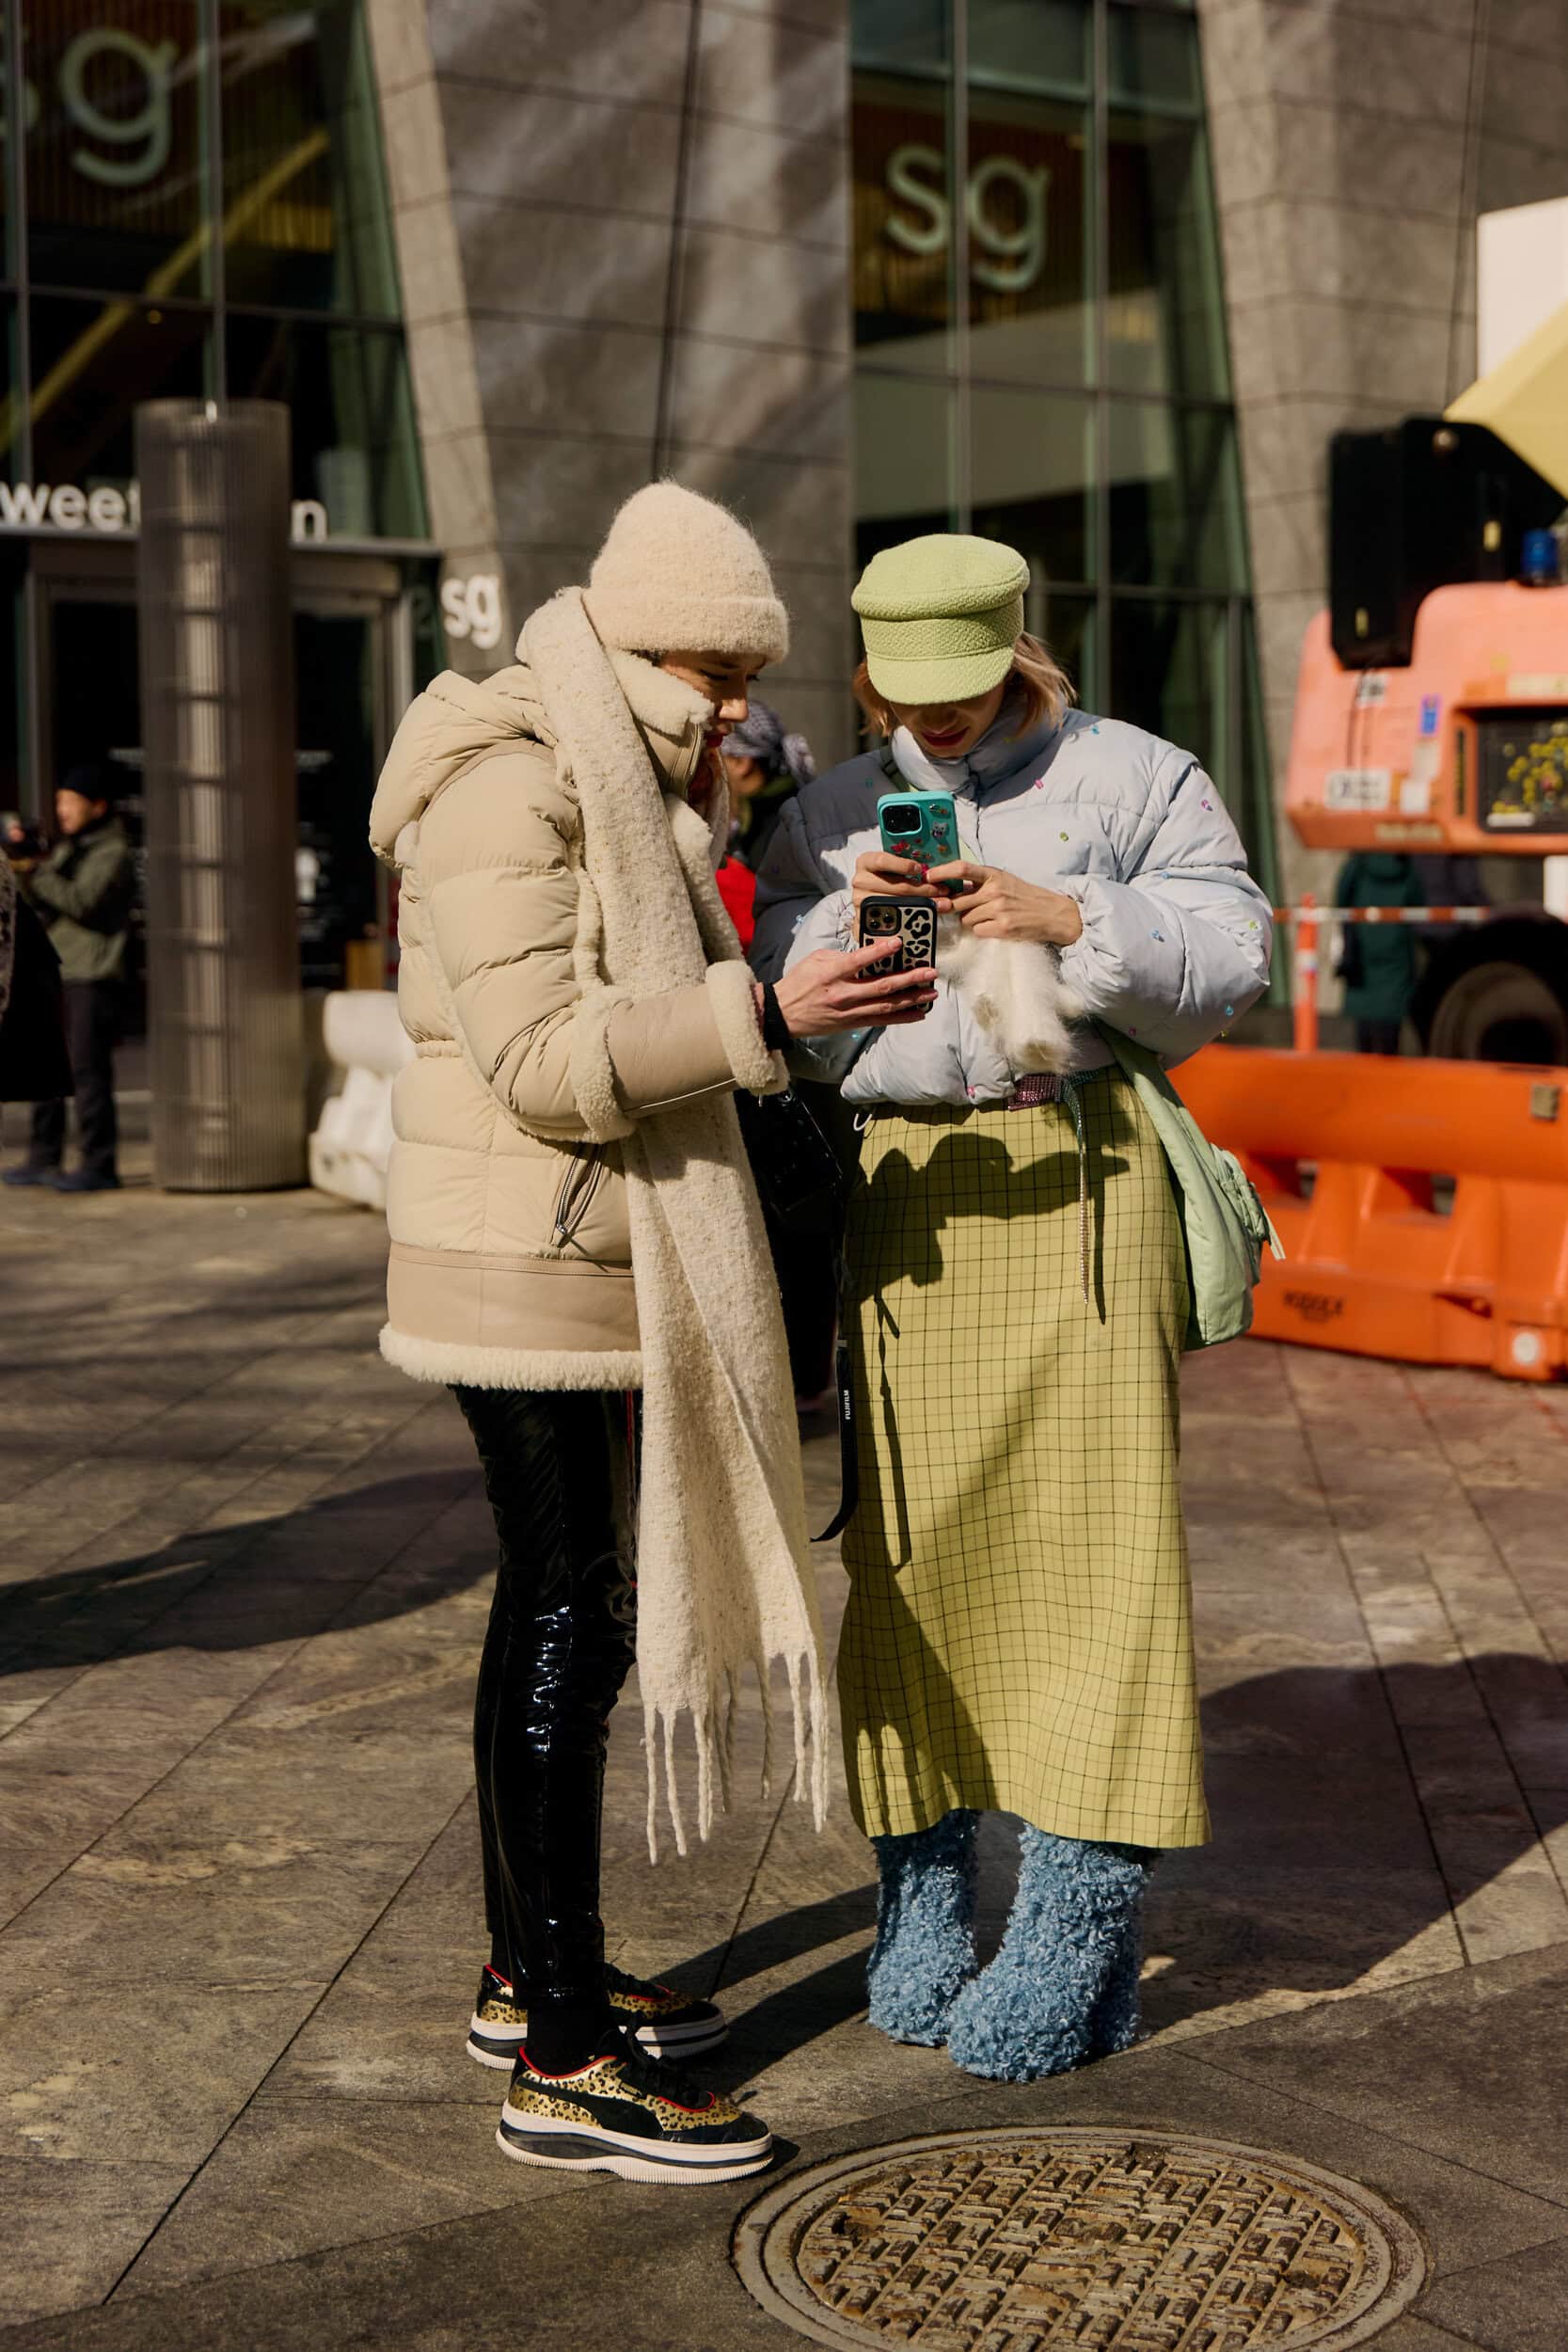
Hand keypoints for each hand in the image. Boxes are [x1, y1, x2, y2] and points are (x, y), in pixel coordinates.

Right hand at [767, 944, 937, 1037]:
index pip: (860, 960)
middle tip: (930, 971)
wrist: (783, 1013)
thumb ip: (842, 956)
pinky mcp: (852, 1023)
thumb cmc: (799, 982)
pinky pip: (881, 1020)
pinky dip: (902, 1018)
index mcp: (832, 973)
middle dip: (909, 978)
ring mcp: (849, 1011)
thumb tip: (867, 954)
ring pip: (887, 1005)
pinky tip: (919, 1013)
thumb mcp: (816, 960)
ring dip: (912, 999)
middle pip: (882, 986)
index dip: (881, 951)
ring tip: (931, 992)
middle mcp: (843, 993)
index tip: (900, 943)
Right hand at [850, 848, 955, 914]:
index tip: (920, 869)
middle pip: (896, 886)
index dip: (902, 865)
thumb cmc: (884, 879)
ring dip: (922, 904)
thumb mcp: (891, 867)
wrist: (869, 899)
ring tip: (939, 904)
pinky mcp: (863, 918)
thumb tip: (931, 871)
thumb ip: (905, 866)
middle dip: (924, 889)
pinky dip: (908, 918)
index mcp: (865, 862)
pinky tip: (921, 916)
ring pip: (897, 903)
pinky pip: (890, 919)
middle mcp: (860, 881)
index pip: (882, 861)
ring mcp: (859, 901)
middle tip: (942, 891)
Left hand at [927, 862, 1083, 945]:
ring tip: (989, 917)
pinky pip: (977, 931)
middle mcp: (995, 890)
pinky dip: (982, 931)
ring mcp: (998, 909)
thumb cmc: (1025, 896)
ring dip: (971, 921)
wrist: (1053, 913)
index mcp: (994, 874)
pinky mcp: (1003, 927)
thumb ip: (980, 882)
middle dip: (954, 908)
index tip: (928, 877)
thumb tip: (950, 889)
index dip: (941, 873)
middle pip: (958, 901)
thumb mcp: (1004, 881)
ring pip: (966, 919)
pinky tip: (995, 927)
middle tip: (963, 909)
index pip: (962, 869)